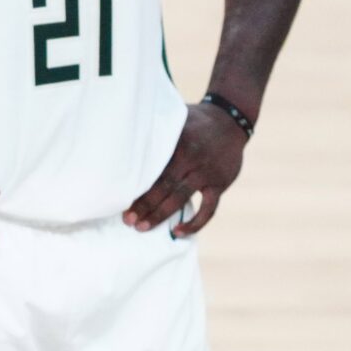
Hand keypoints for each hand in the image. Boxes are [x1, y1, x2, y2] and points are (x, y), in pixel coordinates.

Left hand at [123, 102, 247, 235]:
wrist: (231, 120)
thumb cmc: (195, 121)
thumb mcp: (175, 118)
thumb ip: (156, 130)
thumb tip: (125, 136)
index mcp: (177, 142)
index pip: (153, 168)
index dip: (136, 186)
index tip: (120, 200)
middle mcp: (192, 158)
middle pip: (164, 186)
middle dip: (144, 205)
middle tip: (127, 220)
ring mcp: (207, 173)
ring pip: (180, 198)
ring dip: (160, 215)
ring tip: (142, 227)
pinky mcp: (221, 184)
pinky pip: (209, 209)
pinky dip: (195, 223)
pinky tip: (178, 232)